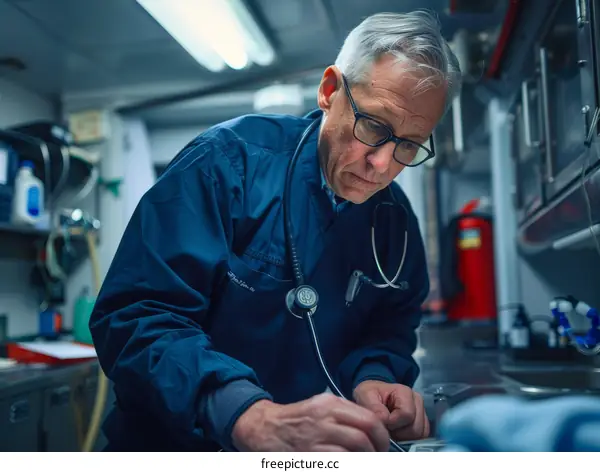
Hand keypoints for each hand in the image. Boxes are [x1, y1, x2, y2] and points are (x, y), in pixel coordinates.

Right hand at [231, 393, 389, 451]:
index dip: (382, 435)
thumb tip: (373, 428)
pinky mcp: (308, 457)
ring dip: (364, 460)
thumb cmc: (295, 419)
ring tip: (364, 462)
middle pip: (363, 437)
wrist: (264, 427)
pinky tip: (348, 464)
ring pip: (353, 453)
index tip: (383, 444)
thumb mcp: (320, 405)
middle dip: (376, 451)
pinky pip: (338, 463)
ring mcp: (314, 439)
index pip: (369, 419)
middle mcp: (323, 419)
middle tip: (377, 456)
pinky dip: (348, 464)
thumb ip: (345, 413)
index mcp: (330, 404)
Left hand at [353, 380, 429, 440]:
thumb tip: (385, 420)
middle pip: (415, 428)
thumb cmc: (370, 395)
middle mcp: (417, 402)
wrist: (372, 397)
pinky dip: (407, 440)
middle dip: (398, 433)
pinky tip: (396, 434)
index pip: (407, 415)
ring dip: (402, 438)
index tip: (381, 421)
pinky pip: (420, 439)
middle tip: (385, 427)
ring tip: (390, 430)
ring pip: (419, 436)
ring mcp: (421, 414)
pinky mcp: (422, 425)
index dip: (392, 423)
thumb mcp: (365, 394)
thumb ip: (374, 407)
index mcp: (405, 392)